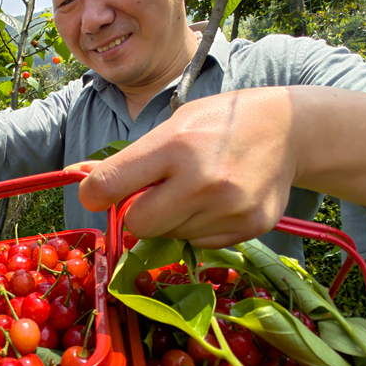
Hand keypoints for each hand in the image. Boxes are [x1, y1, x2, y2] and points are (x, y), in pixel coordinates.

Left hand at [77, 88, 299, 247]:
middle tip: (156, 193)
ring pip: (170, 236)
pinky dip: (199, 227)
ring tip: (196, 190)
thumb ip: (130, 159)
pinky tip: (217, 202)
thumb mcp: (173, 125)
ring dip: (172, 220)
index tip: (97, 195)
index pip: (111, 183)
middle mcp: (202, 180)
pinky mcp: (249, 227)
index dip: (95, 194)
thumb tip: (79, 178)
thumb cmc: (220, 123)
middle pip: (138, 224)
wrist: (287, 129)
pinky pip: (200, 243)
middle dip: (138, 212)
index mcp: (175, 145)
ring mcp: (229, 207)